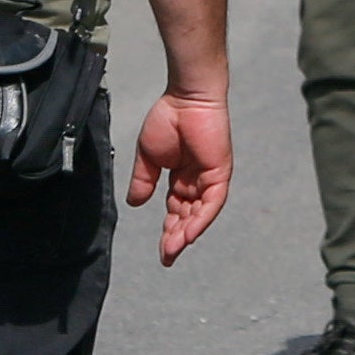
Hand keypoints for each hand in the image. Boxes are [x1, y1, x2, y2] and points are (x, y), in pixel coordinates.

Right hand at [129, 88, 231, 262]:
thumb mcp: (148, 158)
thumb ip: (143, 181)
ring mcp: (210, 177)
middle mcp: (197, 181)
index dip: (169, 231)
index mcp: (181, 177)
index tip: (162, 252)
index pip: (177, 211)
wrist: (185, 98)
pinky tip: (189, 233)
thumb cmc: (168, 120)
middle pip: (188, 216)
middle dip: (177, 237)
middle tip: (167, 257)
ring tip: (173, 250)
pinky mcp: (220, 172)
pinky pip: (212, 201)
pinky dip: (201, 218)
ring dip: (187, 233)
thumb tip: (135, 205)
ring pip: (200, 213)